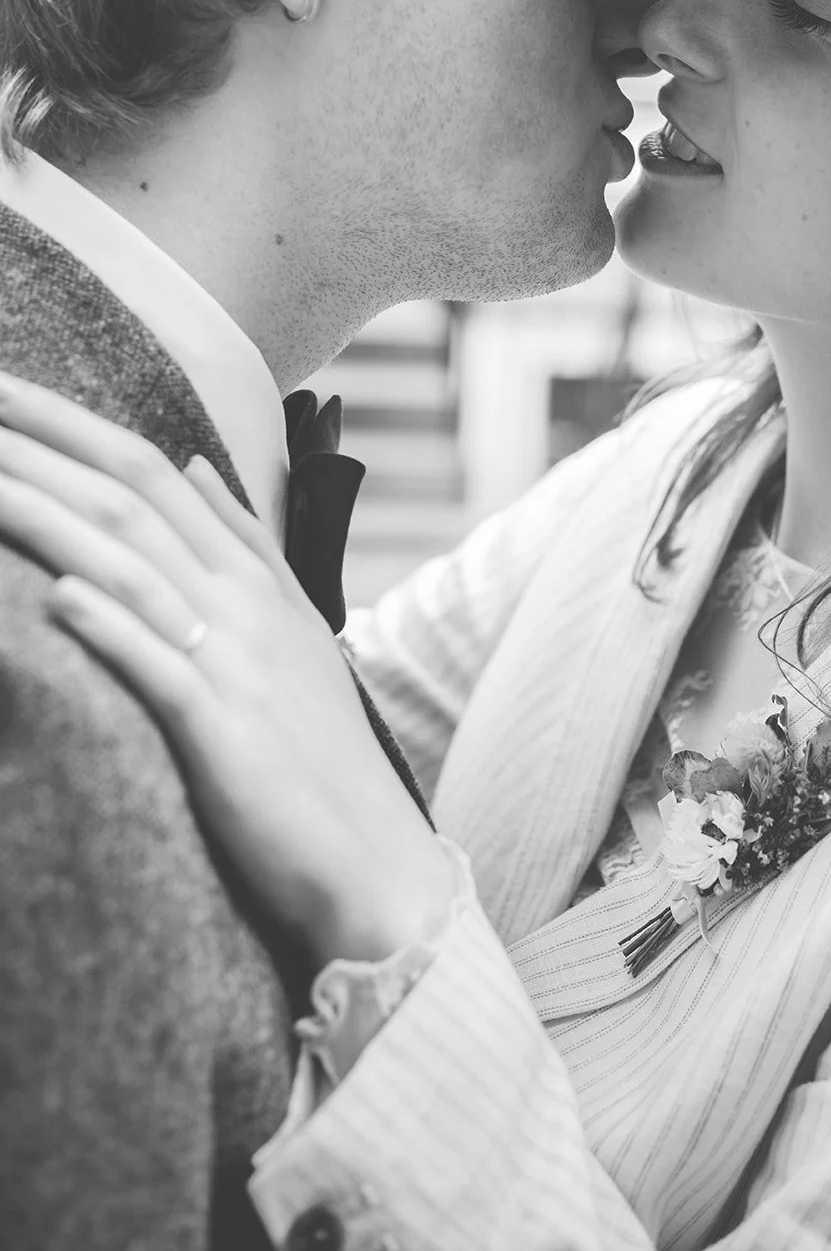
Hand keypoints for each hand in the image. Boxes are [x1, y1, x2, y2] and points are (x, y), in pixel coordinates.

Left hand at [0, 371, 452, 969]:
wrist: (374, 862)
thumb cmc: (318, 757)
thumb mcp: (291, 630)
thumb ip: (245, 545)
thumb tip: (198, 466)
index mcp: (253, 577)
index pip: (152, 472)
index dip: (71, 424)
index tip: (2, 389)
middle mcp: (242, 602)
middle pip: (127, 498)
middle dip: (39, 442)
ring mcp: (235, 661)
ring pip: (128, 563)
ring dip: (41, 512)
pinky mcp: (224, 732)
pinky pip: (159, 667)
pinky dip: (111, 626)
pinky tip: (59, 596)